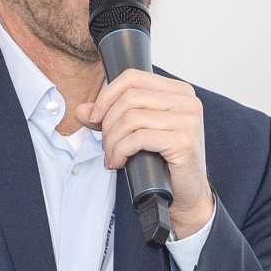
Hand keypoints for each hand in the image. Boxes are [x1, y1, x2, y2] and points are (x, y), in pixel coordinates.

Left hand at [72, 69, 212, 236]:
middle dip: (108, 123)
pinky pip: (138, 138)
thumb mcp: (135, 133)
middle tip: (106, 145)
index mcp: (177, 91)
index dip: (107, 95)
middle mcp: (187, 101)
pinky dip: (121, 151)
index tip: (95, 117)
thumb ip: (110, 118)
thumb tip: (82, 110)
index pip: (133, 77)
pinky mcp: (183, 141)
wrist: (186, 194)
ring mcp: (188, 120)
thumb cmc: (164, 162)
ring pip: (131, 118)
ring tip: (112, 157)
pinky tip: (120, 162)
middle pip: (130, 98)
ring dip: (113, 141)